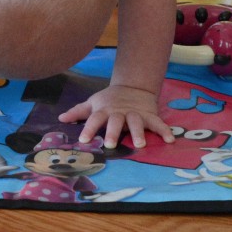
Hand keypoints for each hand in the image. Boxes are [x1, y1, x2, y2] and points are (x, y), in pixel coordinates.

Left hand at [58, 84, 173, 148]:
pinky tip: (170, 140)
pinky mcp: (150, 115)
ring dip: (139, 133)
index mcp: (104, 110)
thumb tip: (60, 119)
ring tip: (140, 144)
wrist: (133, 86)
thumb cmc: (109, 100)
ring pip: (137, 123)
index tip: (83, 140)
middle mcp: (119, 113)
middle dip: (113, 132)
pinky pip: (158, 123)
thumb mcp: (93, 103)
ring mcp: (135, 114)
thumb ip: (78, 112)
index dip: (89, 129)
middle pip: (116, 122)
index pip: (94, 119)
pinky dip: (164, 130)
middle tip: (110, 144)